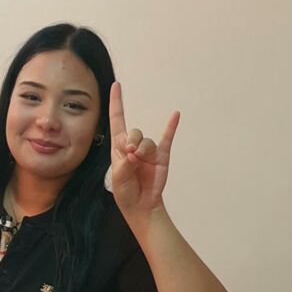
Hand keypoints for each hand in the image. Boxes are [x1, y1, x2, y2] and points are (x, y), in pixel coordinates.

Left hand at [108, 80, 179, 220]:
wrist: (140, 205)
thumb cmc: (125, 191)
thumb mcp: (118, 177)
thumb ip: (125, 163)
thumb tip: (134, 152)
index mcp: (119, 147)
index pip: (117, 120)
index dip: (116, 103)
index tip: (116, 85)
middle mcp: (134, 146)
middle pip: (134, 131)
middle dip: (132, 141)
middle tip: (131, 154)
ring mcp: (148, 151)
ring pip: (147, 141)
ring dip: (143, 150)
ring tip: (139, 161)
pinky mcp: (161, 156)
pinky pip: (167, 138)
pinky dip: (171, 127)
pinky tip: (175, 115)